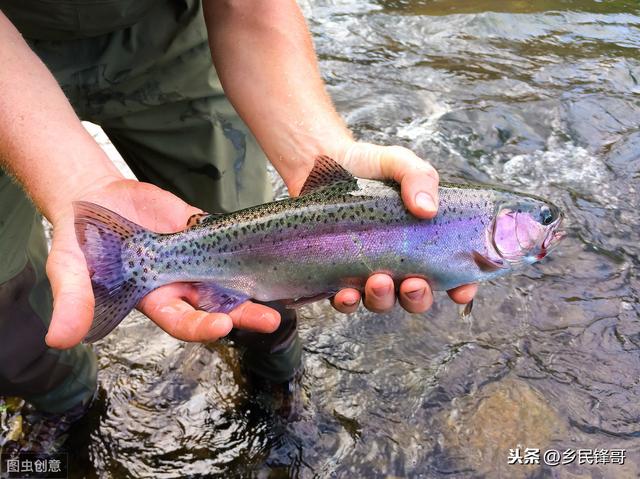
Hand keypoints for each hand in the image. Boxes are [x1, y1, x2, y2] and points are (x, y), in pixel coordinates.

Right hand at [45, 179, 279, 348]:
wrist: (93, 200)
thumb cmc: (79, 241)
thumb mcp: (70, 270)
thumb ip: (72, 300)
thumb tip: (60, 340)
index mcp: (152, 300)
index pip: (182, 321)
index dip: (200, 326)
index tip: (220, 325)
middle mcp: (179, 285)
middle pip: (216, 306)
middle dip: (242, 315)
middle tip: (270, 320)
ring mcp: (194, 259)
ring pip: (229, 278)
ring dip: (253, 287)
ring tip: (283, 294)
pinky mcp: (202, 232)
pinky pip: (228, 244)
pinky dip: (248, 250)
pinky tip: (274, 253)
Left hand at [329, 142, 477, 313]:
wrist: (319, 160)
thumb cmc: (364, 164)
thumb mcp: (397, 162)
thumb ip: (419, 177)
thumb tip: (427, 209)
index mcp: (420, 239)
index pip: (449, 271)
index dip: (460, 286)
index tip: (461, 290)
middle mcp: (396, 261)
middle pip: (415, 295)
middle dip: (418, 297)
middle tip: (413, 284)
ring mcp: (366, 270)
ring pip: (382, 301)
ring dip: (384, 299)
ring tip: (378, 281)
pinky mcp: (335, 274)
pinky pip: (345, 300)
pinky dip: (348, 303)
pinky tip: (347, 293)